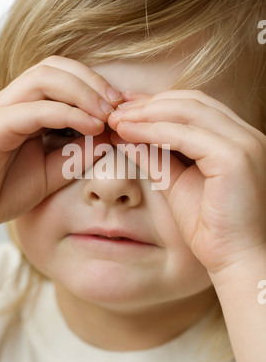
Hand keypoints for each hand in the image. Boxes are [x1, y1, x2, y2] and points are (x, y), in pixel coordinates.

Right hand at [0, 56, 121, 234]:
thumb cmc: (3, 190)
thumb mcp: (53, 170)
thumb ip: (78, 152)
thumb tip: (109, 135)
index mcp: (26, 107)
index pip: (62, 75)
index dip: (95, 84)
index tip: (122, 106)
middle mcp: (13, 101)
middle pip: (54, 67)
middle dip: (92, 81)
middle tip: (119, 105)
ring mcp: (2, 110)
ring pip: (44, 78)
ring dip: (83, 92)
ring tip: (107, 114)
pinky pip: (35, 109)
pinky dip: (67, 113)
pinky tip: (91, 126)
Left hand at [108, 90, 265, 272]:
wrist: (236, 261)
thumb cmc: (211, 228)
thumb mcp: (177, 183)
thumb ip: (156, 156)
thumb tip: (126, 136)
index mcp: (236, 139)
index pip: (194, 106)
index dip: (158, 103)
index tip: (126, 107)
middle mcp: (245, 135)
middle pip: (191, 101)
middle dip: (149, 103)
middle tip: (116, 109)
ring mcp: (243, 144)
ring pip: (187, 111)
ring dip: (147, 113)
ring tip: (117, 120)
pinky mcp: (234, 158)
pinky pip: (185, 135)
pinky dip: (153, 131)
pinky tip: (128, 133)